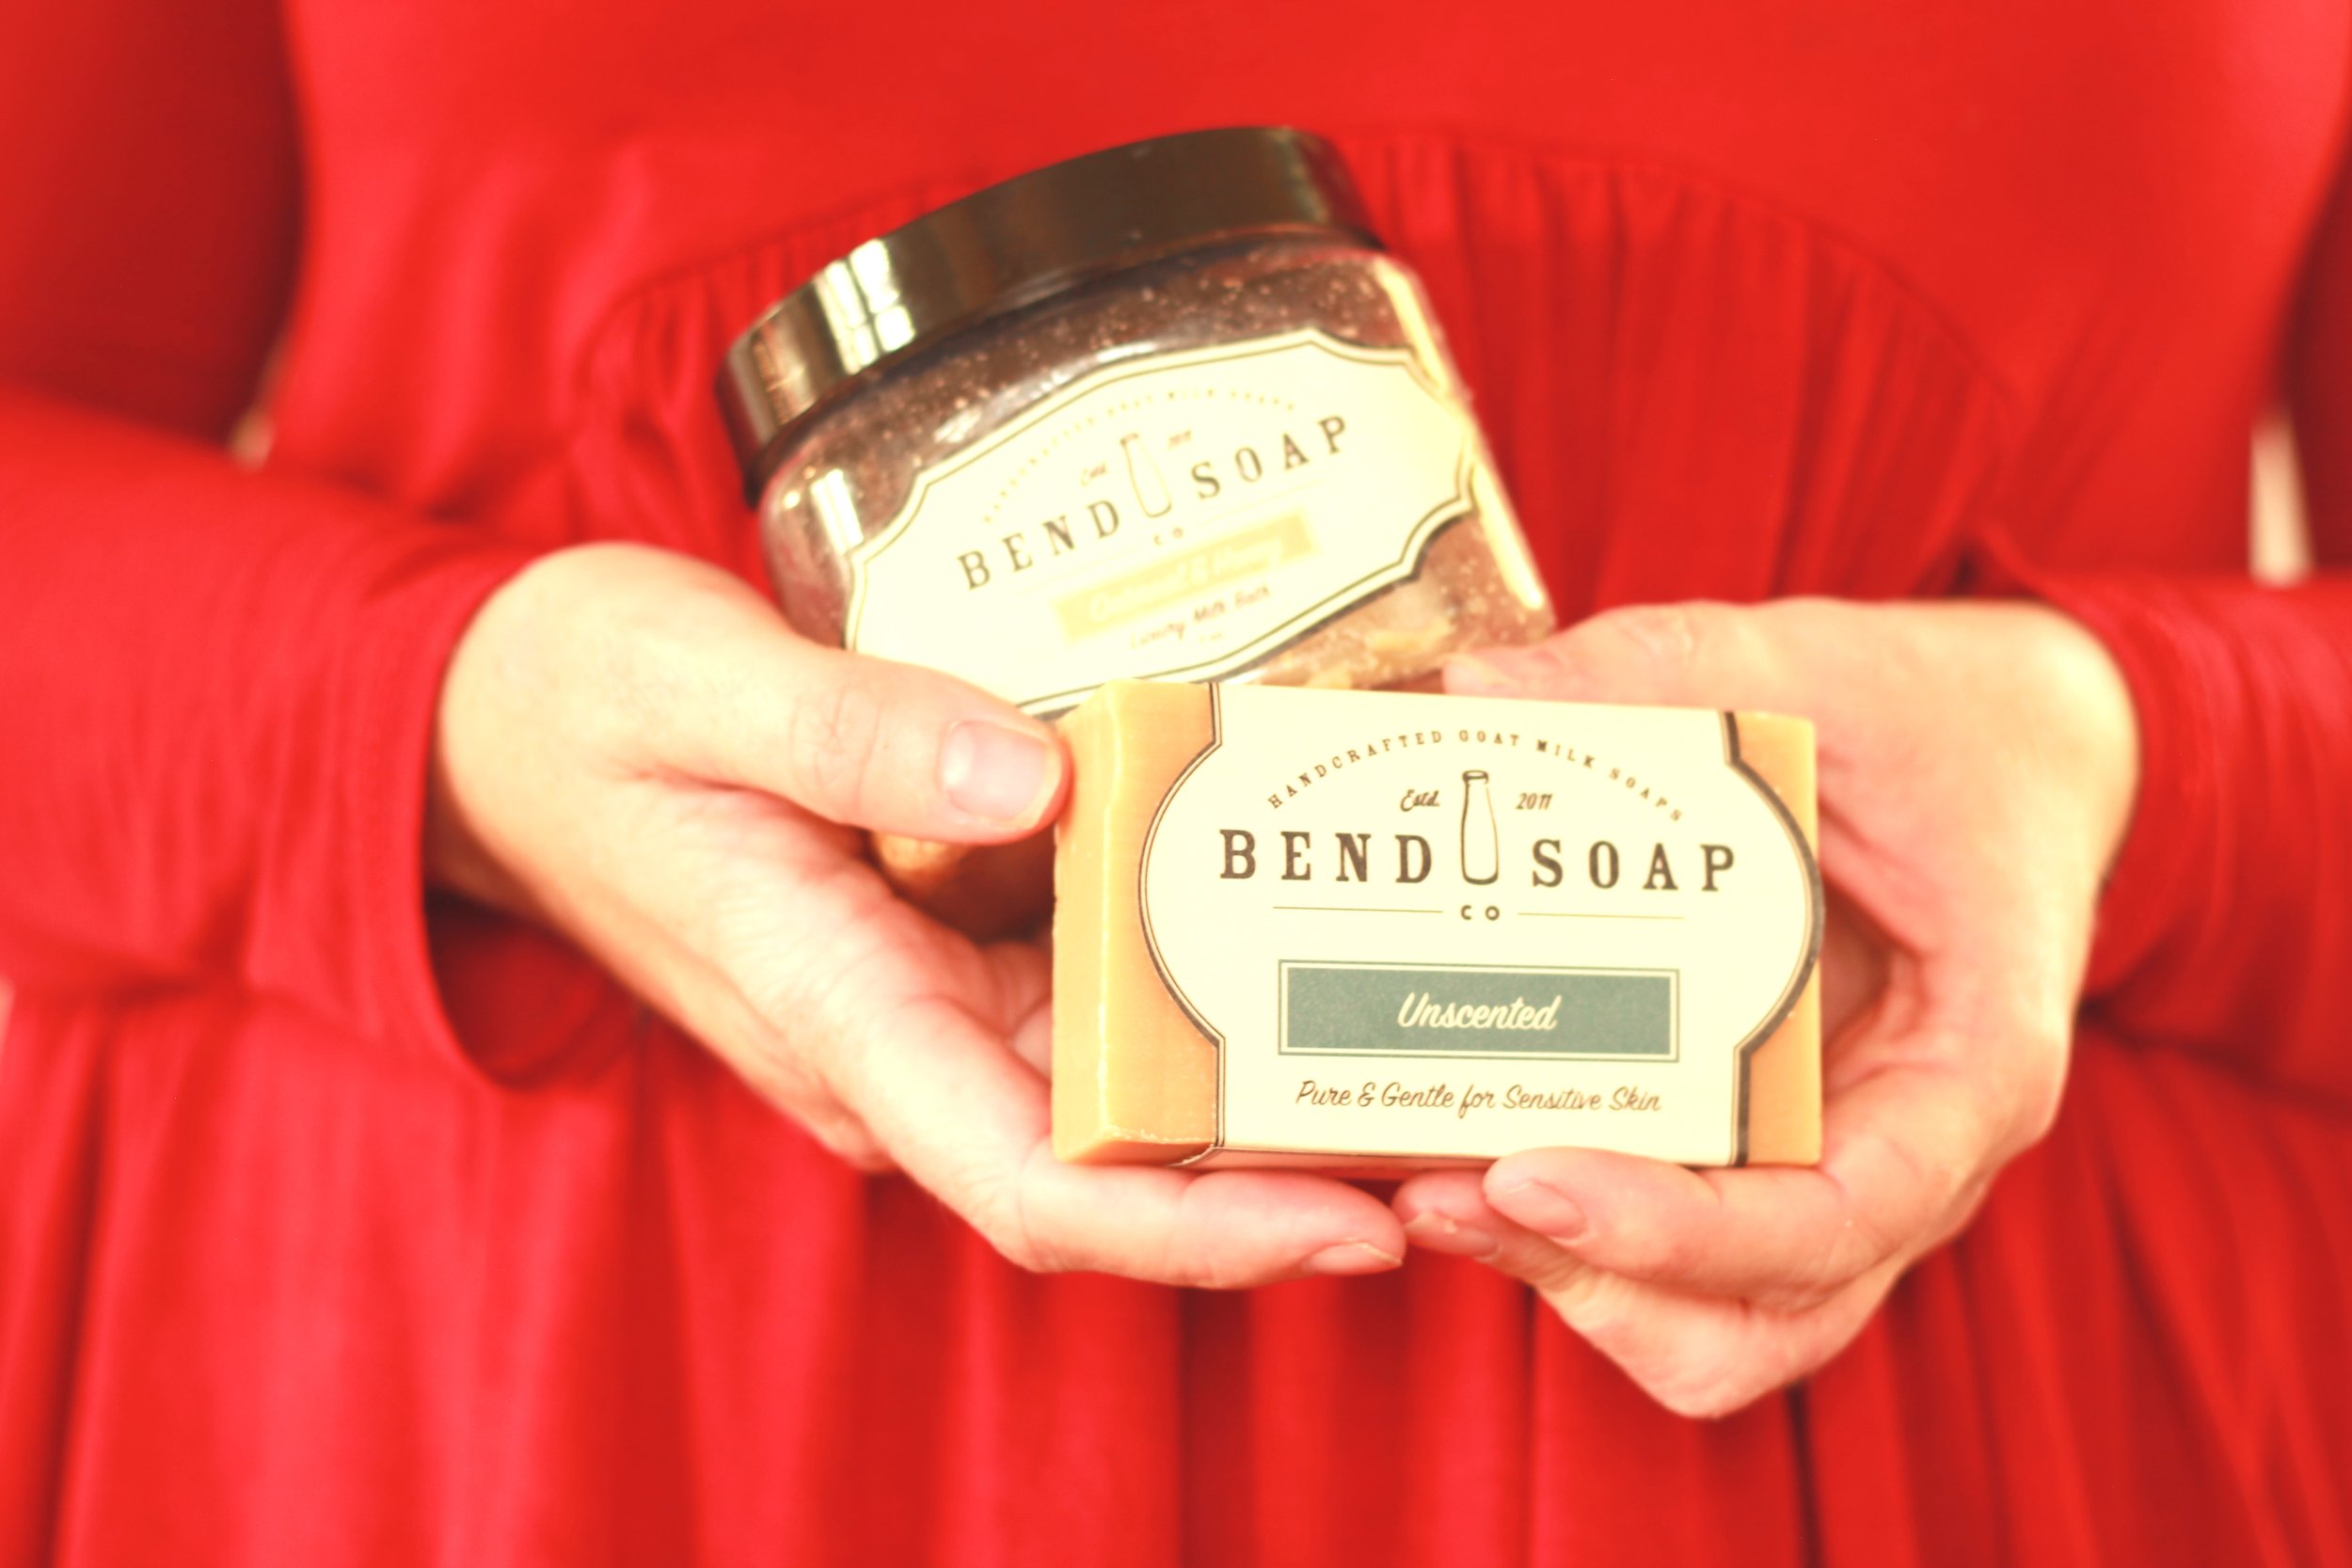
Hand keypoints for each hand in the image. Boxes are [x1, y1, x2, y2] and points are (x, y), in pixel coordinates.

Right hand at [429, 543, 1403, 1284]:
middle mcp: (901, 1046)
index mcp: (838, 1014)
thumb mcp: (692, 687)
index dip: (1203, 1231)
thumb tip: (1037, 777)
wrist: (493, 723)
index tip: (1355, 1224)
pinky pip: (1101, 1003)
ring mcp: (931, 1008)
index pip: (1038, 1186)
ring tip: (1445, 1050)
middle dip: (1293, 1181)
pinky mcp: (950, 952)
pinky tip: (1318, 932)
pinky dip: (1213, 992)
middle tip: (1478, 1133)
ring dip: (1277, 1099)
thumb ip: (850, 733)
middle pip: (1122, 1168)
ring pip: (1130, 1097)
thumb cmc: (576, 706)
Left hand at [1392, 598, 2138, 1415]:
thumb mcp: (1823, 665)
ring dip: (1575, 1283)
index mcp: (1971, 1060)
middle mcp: (1914, 1152)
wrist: (2018, 750)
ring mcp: (1841, 1167)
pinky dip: (1580, 1238)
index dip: (1686, 1231)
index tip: (1530, 1177)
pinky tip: (1470, 1150)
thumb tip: (1474, 689)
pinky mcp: (1775, 1152)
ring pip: (1720, 1325)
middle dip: (1601, 1284)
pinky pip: (1683, 1255)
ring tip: (1434, 1188)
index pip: (1843, 1214)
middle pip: (1767, 1321)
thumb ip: (1663, 667)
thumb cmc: (1944, 723)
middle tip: (1448, 1193)